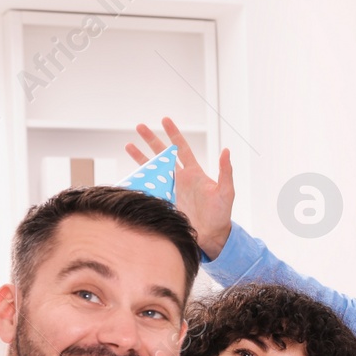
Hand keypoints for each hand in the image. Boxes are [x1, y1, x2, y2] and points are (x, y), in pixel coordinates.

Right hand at [126, 117, 233, 259]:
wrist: (211, 235)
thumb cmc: (222, 213)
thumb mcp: (227, 191)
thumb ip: (225, 171)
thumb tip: (226, 151)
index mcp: (194, 173)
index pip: (181, 148)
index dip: (174, 134)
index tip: (165, 120)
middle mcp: (180, 178)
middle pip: (163, 154)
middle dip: (151, 140)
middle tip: (140, 126)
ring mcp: (171, 190)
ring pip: (153, 169)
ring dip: (141, 158)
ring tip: (128, 145)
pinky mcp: (165, 201)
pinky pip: (150, 188)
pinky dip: (141, 181)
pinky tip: (131, 175)